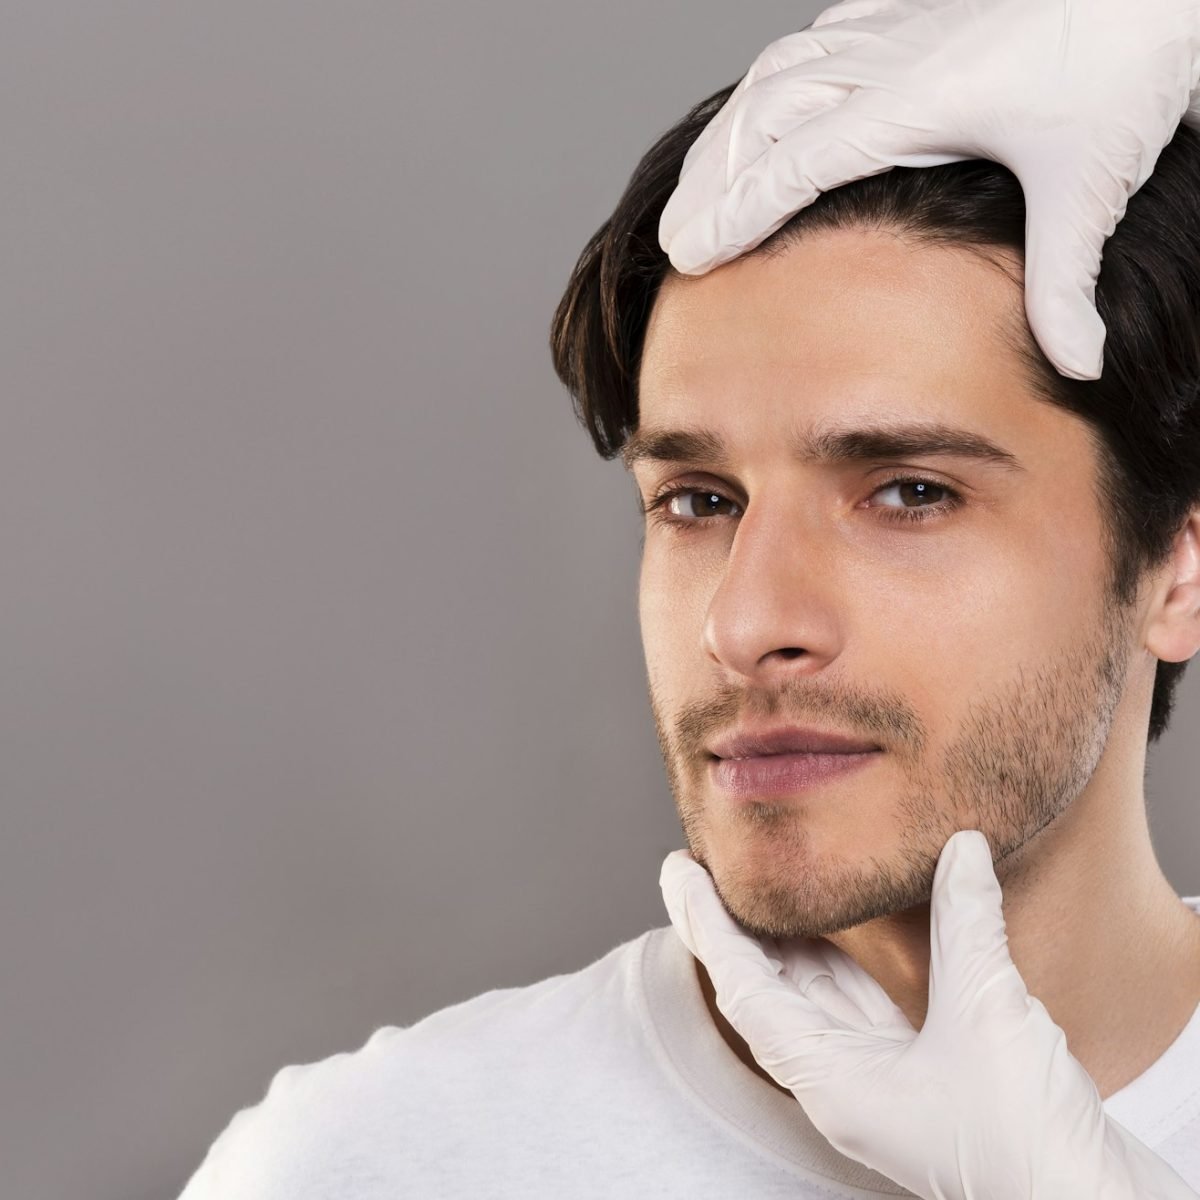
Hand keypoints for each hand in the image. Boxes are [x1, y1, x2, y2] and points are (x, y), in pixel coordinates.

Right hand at [658, 0, 1199, 380]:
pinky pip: (821, 41)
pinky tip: (773, 116)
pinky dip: (779, 85)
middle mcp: (898, 57)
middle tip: (675, 236)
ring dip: (735, 131)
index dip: (735, 208)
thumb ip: (1066, 281)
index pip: (798, 159)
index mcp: (921, 101)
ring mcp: (904, 27)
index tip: (686, 252)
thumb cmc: (1132, 64)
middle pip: (768, 113)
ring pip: (784, 71)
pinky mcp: (920, 15)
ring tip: (707, 185)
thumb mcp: (1094, 183)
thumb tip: (1075, 366)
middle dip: (714, 177)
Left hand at [659, 829, 1199, 1198]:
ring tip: (769, 883)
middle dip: (742, 927)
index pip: (743, 988)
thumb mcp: (988, 1012)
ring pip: (818, 1002)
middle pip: (771, 992)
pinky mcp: (922, 1083)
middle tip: (717, 863)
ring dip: (793, 943)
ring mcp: (881, 1088)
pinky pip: (867, 1013)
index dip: (706, 923)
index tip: (676, 870)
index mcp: (830, 1084)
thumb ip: (965, 922)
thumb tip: (960, 848)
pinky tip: (854, 930)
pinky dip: (852, 966)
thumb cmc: (1027, 1139)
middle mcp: (842, 1086)